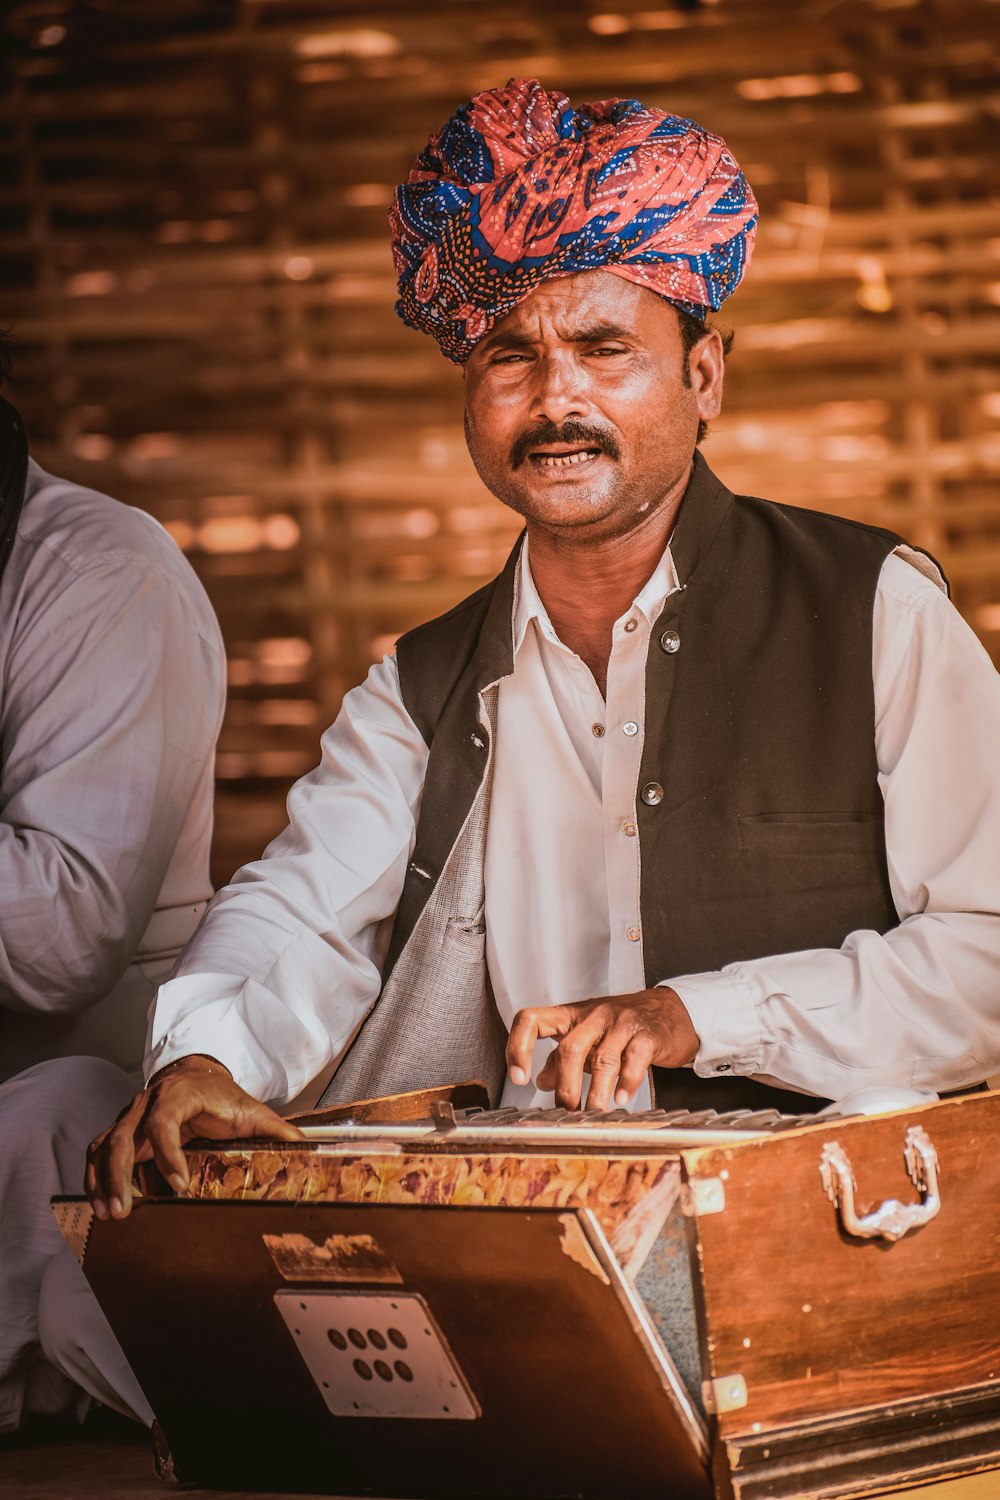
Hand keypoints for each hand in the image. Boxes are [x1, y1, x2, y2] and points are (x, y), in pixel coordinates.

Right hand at [85, 1054, 303, 1220]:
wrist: (197, 1073)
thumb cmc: (223, 1095)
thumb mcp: (251, 1109)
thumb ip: (276, 1129)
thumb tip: (308, 1149)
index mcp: (180, 1094)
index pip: (164, 1121)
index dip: (168, 1153)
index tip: (178, 1185)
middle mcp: (148, 1103)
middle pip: (123, 1136)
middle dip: (120, 1174)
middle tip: (126, 1210)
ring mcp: (130, 1116)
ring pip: (104, 1145)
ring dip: (102, 1180)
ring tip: (110, 1214)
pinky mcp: (121, 1130)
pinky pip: (97, 1152)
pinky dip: (94, 1178)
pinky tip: (100, 1205)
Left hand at [506, 988, 699, 1110]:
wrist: (670, 1010)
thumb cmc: (623, 1025)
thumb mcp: (587, 1036)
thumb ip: (561, 1057)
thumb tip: (539, 1080)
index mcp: (571, 1015)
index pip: (532, 1020)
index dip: (519, 1047)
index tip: (518, 1077)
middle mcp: (593, 1015)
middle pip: (569, 1049)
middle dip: (565, 1087)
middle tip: (566, 1113)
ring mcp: (622, 1023)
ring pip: (602, 1059)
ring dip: (595, 1093)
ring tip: (593, 1115)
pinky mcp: (648, 1035)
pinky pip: (634, 1060)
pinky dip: (627, 1083)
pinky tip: (621, 1099)